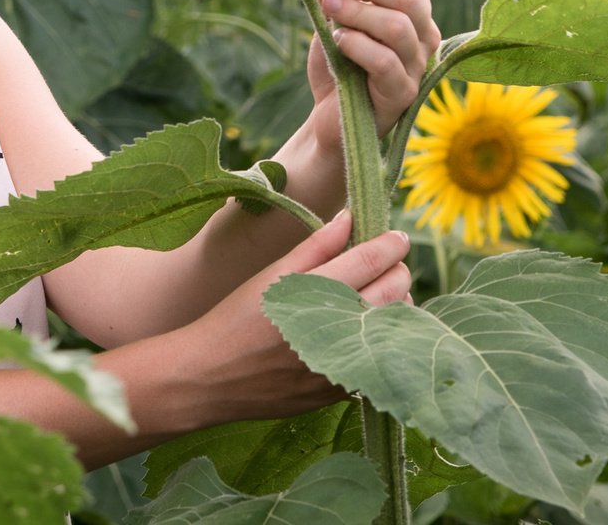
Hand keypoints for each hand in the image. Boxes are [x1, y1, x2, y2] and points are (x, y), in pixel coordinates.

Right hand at [170, 211, 410, 428]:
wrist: (210, 378)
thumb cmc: (235, 320)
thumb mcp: (271, 276)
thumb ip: (316, 246)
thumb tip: (350, 217)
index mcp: (315, 293)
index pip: (373, 260)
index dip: (391, 245)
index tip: (397, 238)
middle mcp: (334, 329)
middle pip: (394, 291)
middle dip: (397, 272)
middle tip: (385, 265)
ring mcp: (341, 363)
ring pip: (393, 326)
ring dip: (392, 306)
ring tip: (371, 296)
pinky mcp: (341, 390)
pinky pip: (377, 358)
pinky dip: (377, 339)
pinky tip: (358, 331)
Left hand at [306, 0, 441, 138]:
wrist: (330, 114)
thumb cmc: (338, 59)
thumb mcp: (329, 15)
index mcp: (408, 2)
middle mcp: (422, 29)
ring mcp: (417, 63)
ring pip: (398, 26)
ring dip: (358, 12)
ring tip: (328, 9)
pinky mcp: (403, 92)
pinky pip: (386, 62)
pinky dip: (358, 46)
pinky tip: (338, 43)